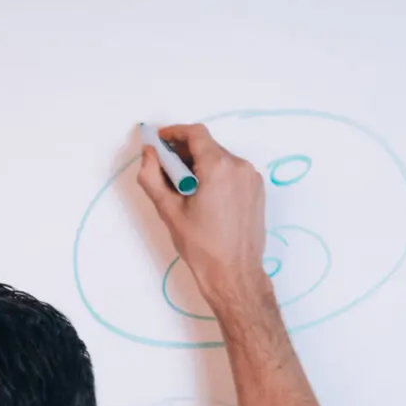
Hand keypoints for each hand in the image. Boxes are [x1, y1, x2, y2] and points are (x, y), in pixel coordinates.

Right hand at [135, 124, 272, 318]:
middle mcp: (239, 166)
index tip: (159, 140)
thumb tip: (148, 154)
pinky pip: (231, 172)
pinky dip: (214, 176)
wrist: (234, 273)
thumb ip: (152, 177)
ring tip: (183, 190)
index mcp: (218, 167)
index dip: (174, 133)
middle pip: (207, 146)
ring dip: (199, 166)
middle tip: (165, 169)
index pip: (195, 134)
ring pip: (220, 159)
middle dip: (184, 152)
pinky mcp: (256, 189)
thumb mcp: (169, 211)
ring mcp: (251, 177)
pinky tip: (203, 197)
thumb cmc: (200, 246)